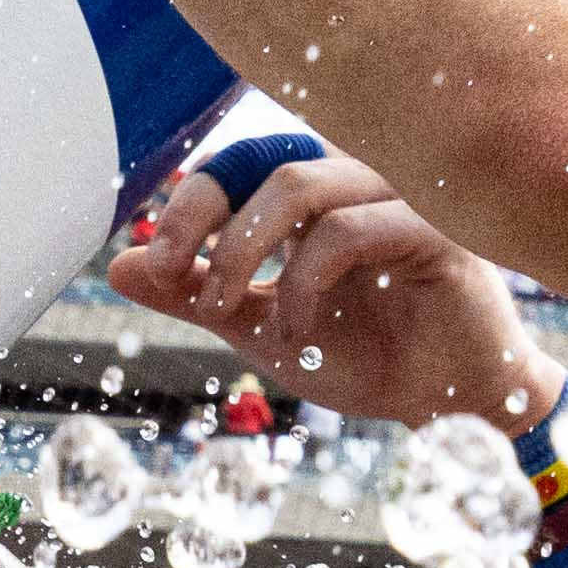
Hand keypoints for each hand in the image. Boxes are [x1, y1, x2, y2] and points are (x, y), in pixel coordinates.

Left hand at [102, 142, 552, 429]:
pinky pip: (351, 230)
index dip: (190, 203)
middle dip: (205, 215)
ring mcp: (401, 198)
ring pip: (301, 186)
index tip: (153, 262)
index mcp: (323, 196)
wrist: (450, 406)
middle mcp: (360, 182)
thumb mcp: (264, 327)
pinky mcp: (436, 231)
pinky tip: (298, 331)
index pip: (244, 165)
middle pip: (266, 161)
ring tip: (230, 309)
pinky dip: (305, 281)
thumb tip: (117, 266)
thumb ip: (198, 295)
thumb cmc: (371, 358)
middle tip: (173, 275)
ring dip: (246, 250)